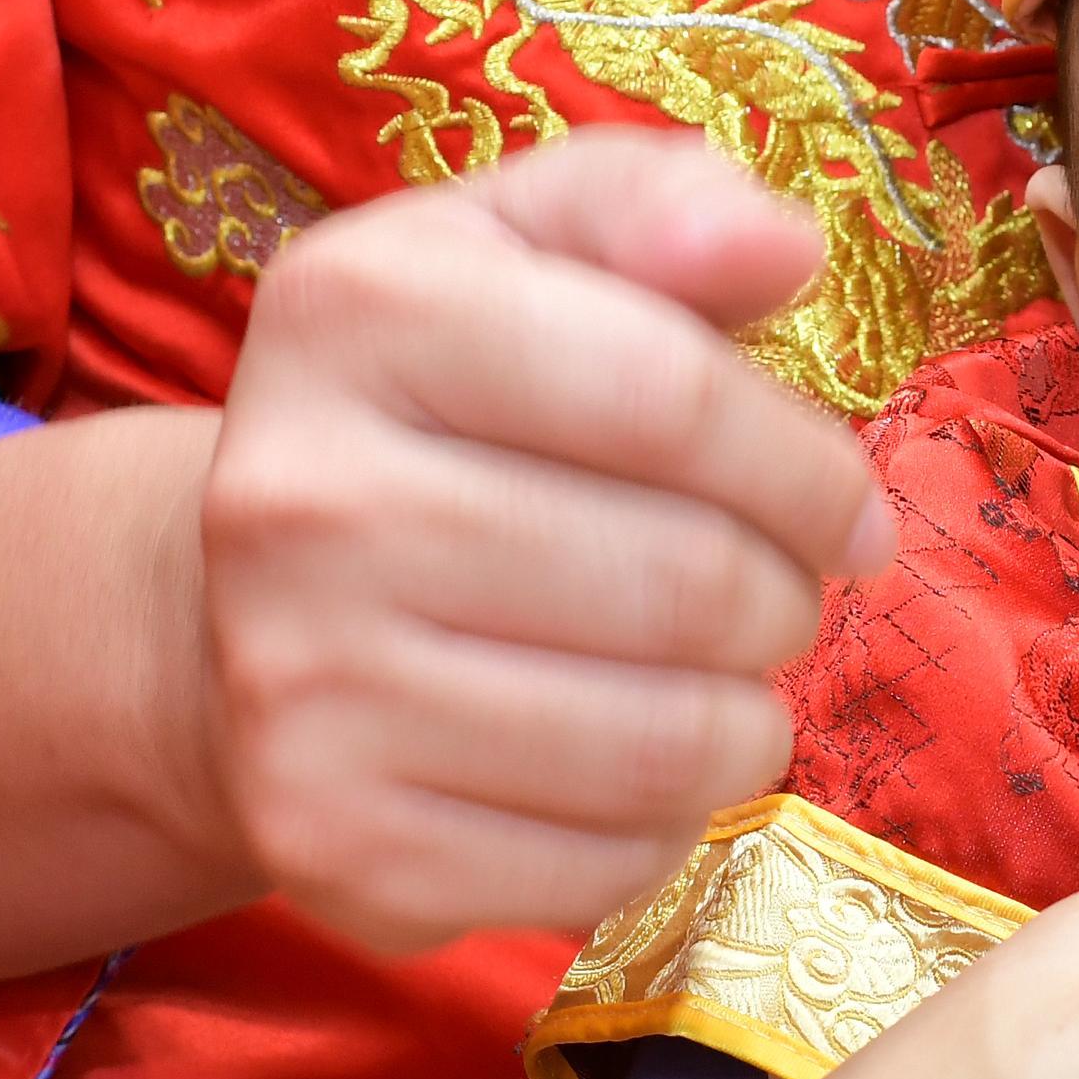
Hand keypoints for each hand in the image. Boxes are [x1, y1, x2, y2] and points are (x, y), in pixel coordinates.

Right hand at [0, 131, 887, 995]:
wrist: (230, 622)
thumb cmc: (434, 416)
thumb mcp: (516, 258)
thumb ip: (653, 214)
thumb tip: (784, 245)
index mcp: (358, 312)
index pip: (670, 394)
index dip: (807, 466)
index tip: (847, 507)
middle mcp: (299, 499)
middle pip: (684, 580)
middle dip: (783, 597)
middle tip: (773, 597)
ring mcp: (300, 687)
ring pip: (664, 741)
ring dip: (746, 720)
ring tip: (717, 681)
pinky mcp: (335, 847)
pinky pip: (606, 864)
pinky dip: (665, 824)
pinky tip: (625, 764)